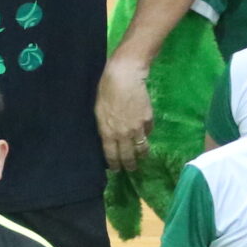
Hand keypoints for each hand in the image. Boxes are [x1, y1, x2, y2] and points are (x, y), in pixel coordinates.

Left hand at [96, 57, 153, 174]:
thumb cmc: (105, 91)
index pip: (111, 155)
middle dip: (130, 165)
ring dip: (141, 154)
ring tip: (141, 157)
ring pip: (141, 148)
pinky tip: (144, 133)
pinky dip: (146, 134)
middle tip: (131, 169)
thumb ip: (104, 127)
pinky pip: (148, 131)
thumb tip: (109, 137)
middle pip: (128, 156)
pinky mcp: (148, 119)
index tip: (116, 169)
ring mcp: (137, 128)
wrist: (124, 77)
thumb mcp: (98, 112)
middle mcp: (123, 134)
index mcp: (108, 133)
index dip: (114, 164)